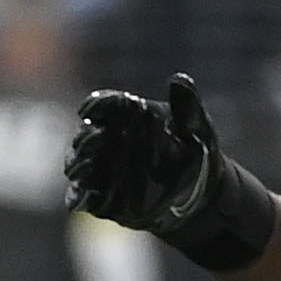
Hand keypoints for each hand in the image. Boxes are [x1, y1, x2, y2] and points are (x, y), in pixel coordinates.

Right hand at [63, 74, 276, 269]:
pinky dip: (78, 198)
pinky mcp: (104, 197)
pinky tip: (77, 200)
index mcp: (130, 116)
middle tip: (86, 142)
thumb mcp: (199, 128)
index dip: (96, 105)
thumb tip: (179, 79)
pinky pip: (86, 196)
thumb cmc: (199, 153)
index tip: (89, 110)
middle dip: (85, 138)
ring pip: (81, 165)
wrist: (202, 196)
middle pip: (88, 134)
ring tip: (78, 170)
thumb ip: (188, 106)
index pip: (106, 105)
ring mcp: (105, 169)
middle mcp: (112, 140)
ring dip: (77, 167)